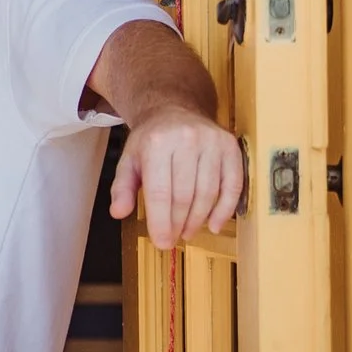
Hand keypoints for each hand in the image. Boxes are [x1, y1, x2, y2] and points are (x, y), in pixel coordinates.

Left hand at [111, 105, 245, 249]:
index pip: (159, 192)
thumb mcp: (129, 160)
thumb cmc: (151, 141)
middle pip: (185, 196)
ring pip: (208, 193)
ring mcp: (211, 141)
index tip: (162, 242)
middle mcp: (185, 139)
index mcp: (156, 143)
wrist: (174, 109)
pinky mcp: (230, 146)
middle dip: (179, 223)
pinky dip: (225, 209)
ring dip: (199, 219)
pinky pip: (233, 185)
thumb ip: (122, 187)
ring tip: (189, 231)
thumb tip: (118, 212)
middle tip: (175, 237)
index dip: (161, 222)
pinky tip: (214, 224)